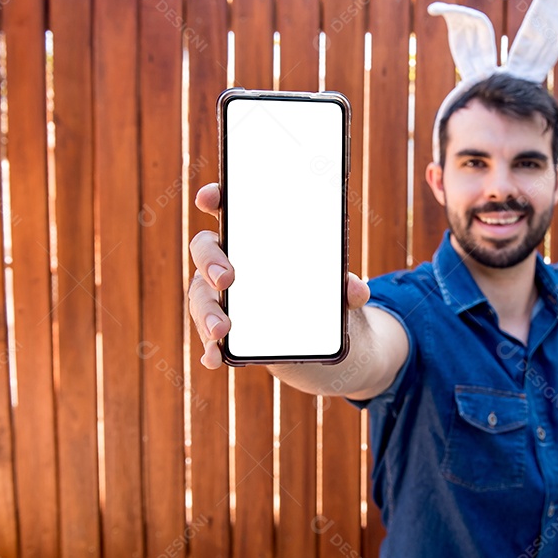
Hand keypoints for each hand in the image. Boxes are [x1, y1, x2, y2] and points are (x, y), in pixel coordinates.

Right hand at [187, 182, 371, 369]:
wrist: (322, 340)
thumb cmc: (322, 295)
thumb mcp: (339, 291)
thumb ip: (348, 288)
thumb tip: (356, 290)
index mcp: (257, 238)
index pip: (229, 209)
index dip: (215, 199)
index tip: (207, 198)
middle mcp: (231, 262)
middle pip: (206, 251)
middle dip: (210, 262)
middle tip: (227, 279)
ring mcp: (223, 296)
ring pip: (201, 296)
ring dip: (206, 313)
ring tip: (221, 331)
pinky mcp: (226, 329)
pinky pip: (209, 335)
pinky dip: (210, 348)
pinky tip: (215, 358)